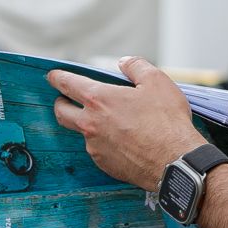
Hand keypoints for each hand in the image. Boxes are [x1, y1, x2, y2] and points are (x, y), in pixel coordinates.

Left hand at [48, 57, 205, 191]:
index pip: (67, 84)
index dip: (57, 77)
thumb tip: (123, 62)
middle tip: (67, 99)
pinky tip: (122, 139)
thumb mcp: (156, 81)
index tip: (53, 76)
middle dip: (60, 103)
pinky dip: (104, 142)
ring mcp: (95, 147)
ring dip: (88, 124)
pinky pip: (97, 149)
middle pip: (61, 112)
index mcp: (99, 100)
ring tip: (110, 120)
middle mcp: (90, 124)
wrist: (174, 161)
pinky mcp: (104, 164)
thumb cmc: (166, 121)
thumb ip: (135, 66)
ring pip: (81, 132)